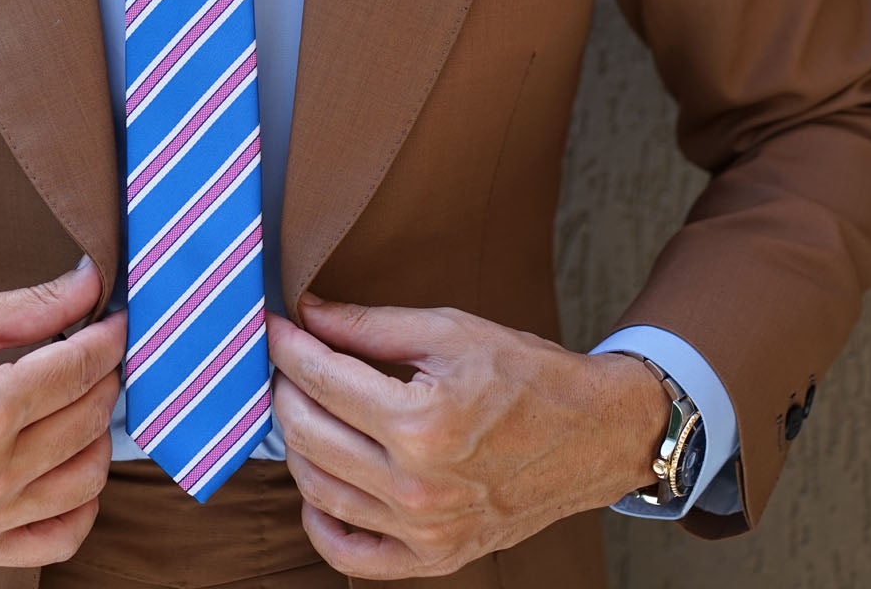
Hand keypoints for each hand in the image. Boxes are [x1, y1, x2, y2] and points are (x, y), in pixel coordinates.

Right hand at [0, 259, 124, 566]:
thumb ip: (33, 306)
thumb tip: (93, 283)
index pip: (80, 369)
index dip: (107, 337)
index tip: (115, 321)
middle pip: (89, 419)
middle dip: (102, 377)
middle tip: (92, 354)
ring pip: (88, 478)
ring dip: (96, 434)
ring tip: (77, 404)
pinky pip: (60, 538)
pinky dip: (81, 503)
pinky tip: (69, 466)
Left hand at [266, 296, 667, 578]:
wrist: (595, 436)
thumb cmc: (527, 376)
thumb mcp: (450, 332)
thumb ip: (370, 325)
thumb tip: (307, 314)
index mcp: (421, 422)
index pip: (320, 381)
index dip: (286, 347)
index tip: (274, 326)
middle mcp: (417, 485)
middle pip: (305, 434)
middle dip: (284, 389)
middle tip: (289, 362)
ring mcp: (425, 530)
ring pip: (317, 488)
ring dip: (295, 443)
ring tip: (304, 408)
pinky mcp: (435, 557)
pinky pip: (350, 554)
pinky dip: (320, 520)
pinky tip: (318, 484)